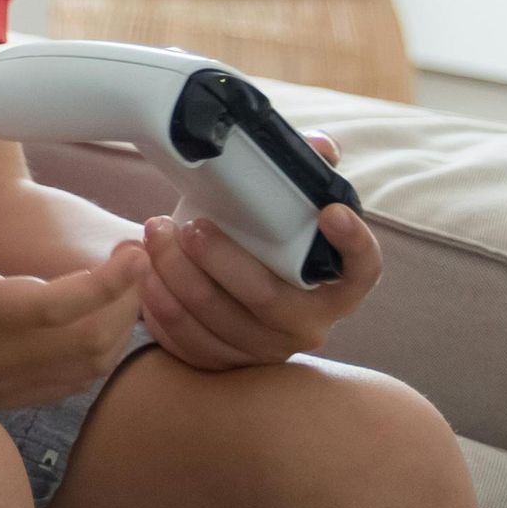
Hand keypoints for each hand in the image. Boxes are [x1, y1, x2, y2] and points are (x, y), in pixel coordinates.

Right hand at [0, 164, 147, 408]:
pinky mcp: (9, 395)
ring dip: (120, 325)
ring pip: (90, 366)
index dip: (108, 282)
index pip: (59, 308)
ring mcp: (2, 385)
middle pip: (89, 341)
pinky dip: (102, 347)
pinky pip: (75, 379)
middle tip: (141, 258)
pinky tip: (103, 312)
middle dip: (127, 300)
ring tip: (129, 282)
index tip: (135, 249)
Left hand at [136, 131, 376, 369]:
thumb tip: (321, 145)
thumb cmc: (258, 242)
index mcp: (335, 284)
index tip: (329, 211)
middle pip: (265, 297)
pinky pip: (187, 340)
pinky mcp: (223, 362)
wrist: (219, 291)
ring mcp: (265, 349)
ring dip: (176, 275)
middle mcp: (307, 324)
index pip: (363, 268)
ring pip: (216, 319)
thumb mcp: (283, 210)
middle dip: (220, 259)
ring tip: (152, 236)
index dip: (353, 243)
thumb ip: (301, 176)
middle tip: (186, 226)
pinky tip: (143, 273)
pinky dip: (159, 304)